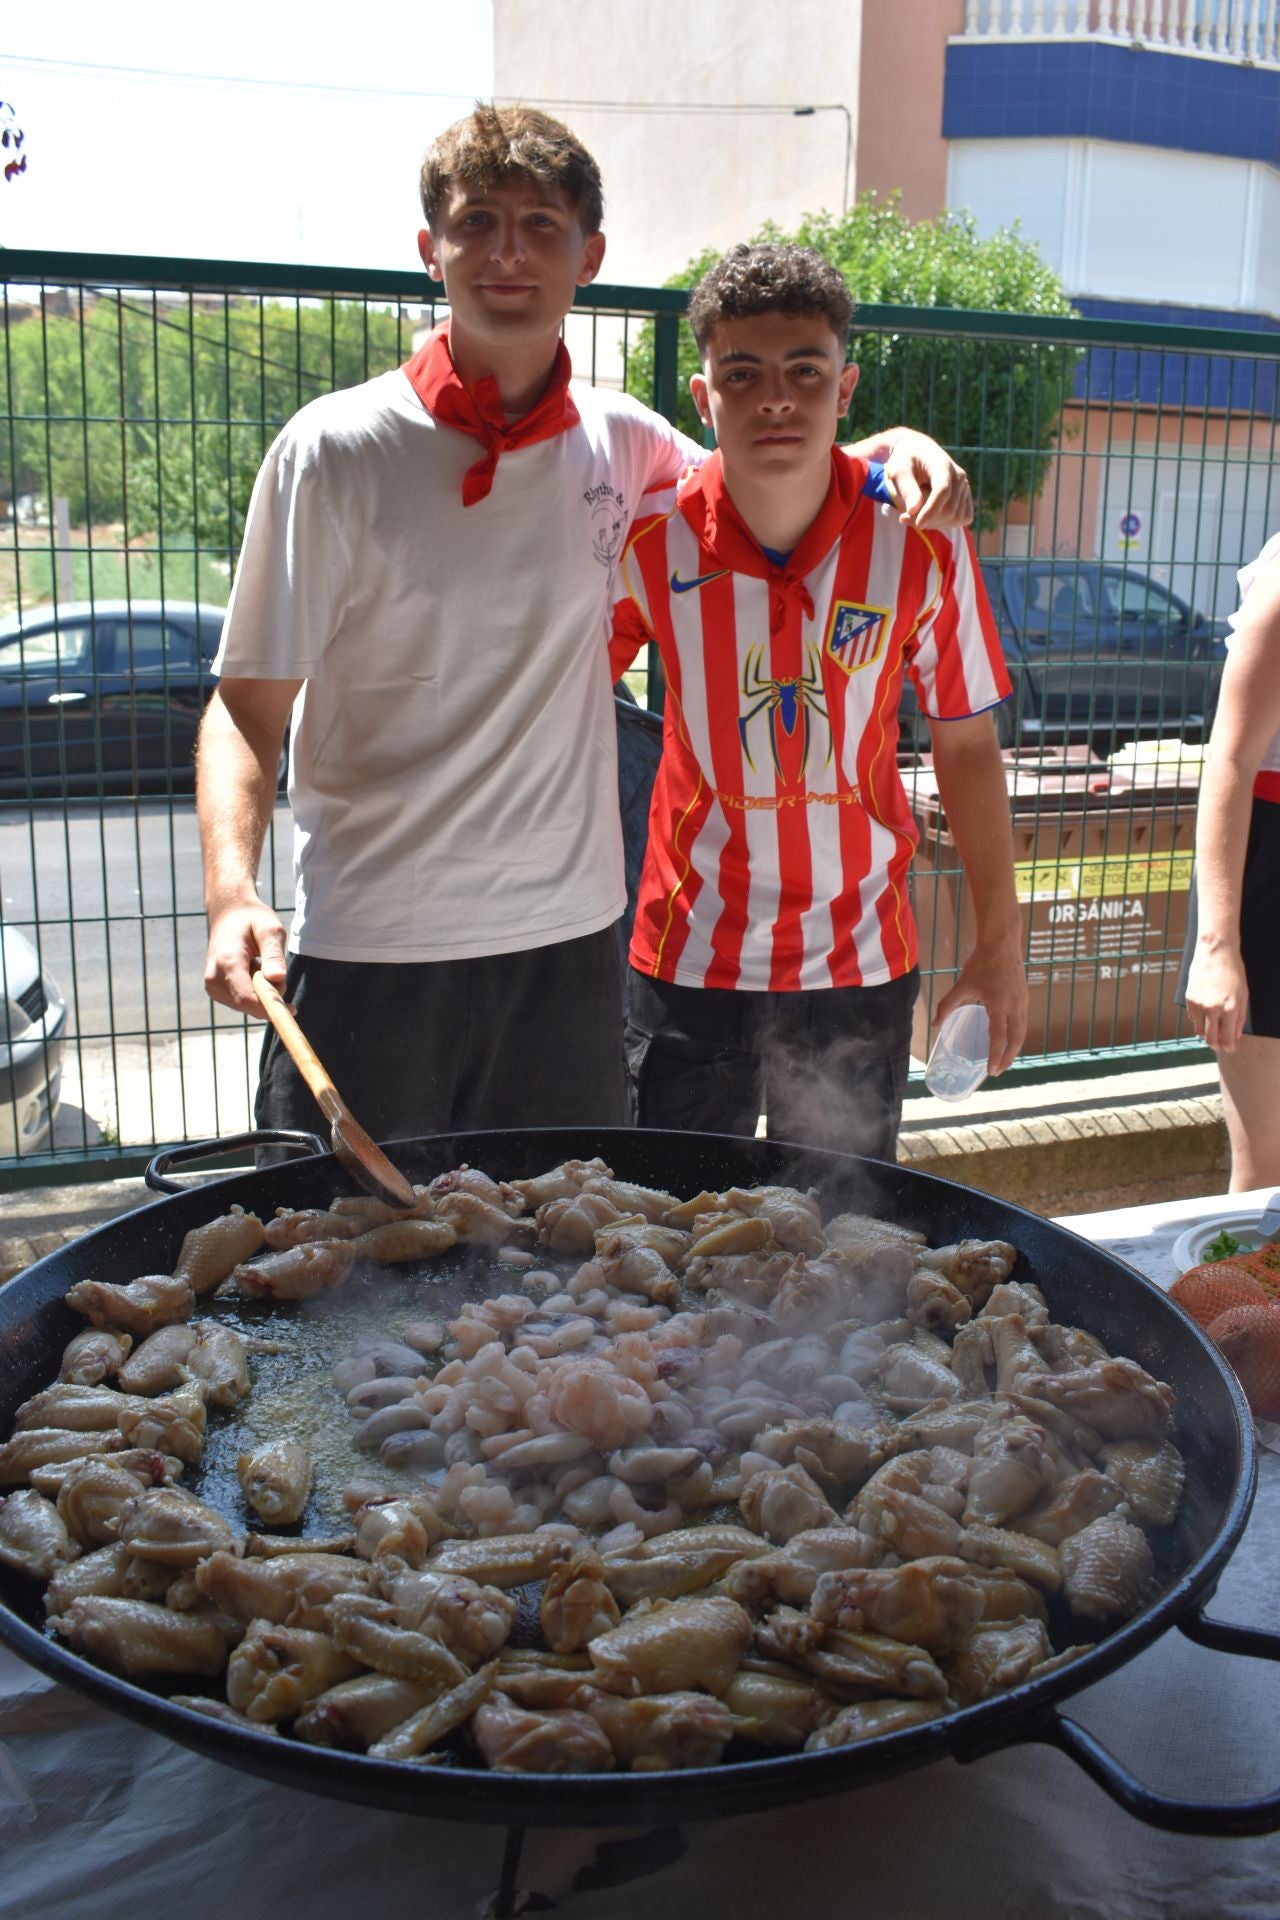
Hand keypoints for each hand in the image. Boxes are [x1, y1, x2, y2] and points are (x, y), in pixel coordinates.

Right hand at [203, 901, 288, 1015]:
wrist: (228, 915)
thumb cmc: (252, 920)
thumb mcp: (270, 929)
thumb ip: (274, 954)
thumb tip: (278, 979)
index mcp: (227, 961)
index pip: (247, 998)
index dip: (270, 1007)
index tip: (293, 1009)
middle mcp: (214, 977)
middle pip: (249, 1004)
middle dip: (269, 995)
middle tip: (274, 968)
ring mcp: (211, 986)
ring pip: (247, 1005)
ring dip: (261, 992)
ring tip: (258, 964)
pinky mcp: (214, 990)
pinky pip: (242, 1002)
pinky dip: (253, 991)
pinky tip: (251, 970)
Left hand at [880, 430, 973, 530]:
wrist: (918, 453)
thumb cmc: (905, 462)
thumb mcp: (898, 471)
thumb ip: (906, 489)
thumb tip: (914, 510)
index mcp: (942, 465)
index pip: (943, 491)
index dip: (932, 510)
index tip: (918, 525)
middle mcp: (959, 475)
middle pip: (949, 509)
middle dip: (928, 520)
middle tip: (904, 517)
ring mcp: (965, 486)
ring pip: (955, 518)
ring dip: (934, 523)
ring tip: (915, 514)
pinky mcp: (966, 497)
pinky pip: (962, 519)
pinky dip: (945, 523)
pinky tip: (929, 515)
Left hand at [933, 941, 1027, 1076]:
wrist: (1002, 942)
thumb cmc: (981, 962)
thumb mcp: (961, 985)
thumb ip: (947, 1006)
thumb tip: (936, 1025)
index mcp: (999, 1005)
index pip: (998, 1038)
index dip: (995, 1056)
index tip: (990, 1071)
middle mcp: (1015, 1006)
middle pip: (1015, 1040)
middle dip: (1008, 1058)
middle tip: (997, 1071)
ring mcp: (1022, 1001)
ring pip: (1022, 1032)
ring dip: (1014, 1048)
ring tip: (1004, 1060)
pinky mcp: (1024, 996)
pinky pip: (1023, 1021)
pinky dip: (1017, 1035)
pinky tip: (1010, 1038)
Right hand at [1185, 945, 1248, 1052]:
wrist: (1215, 952)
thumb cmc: (1233, 972)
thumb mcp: (1243, 995)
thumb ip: (1240, 1017)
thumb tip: (1236, 1035)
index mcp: (1229, 1008)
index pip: (1227, 1038)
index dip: (1229, 1047)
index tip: (1230, 1050)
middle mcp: (1212, 1009)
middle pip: (1211, 1038)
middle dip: (1216, 1045)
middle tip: (1220, 1046)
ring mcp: (1198, 1004)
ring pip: (1199, 1030)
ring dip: (1207, 1034)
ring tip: (1213, 1031)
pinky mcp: (1189, 999)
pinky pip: (1193, 1018)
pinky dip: (1199, 1021)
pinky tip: (1206, 1016)